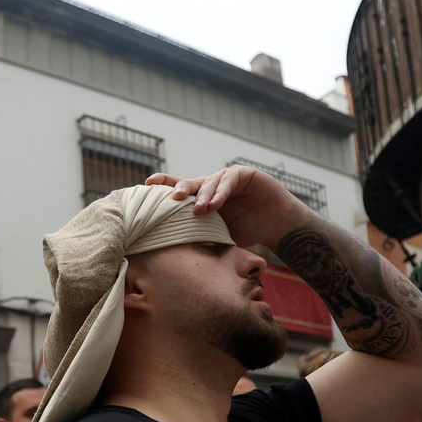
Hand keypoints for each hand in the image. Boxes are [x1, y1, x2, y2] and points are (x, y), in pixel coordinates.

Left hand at [147, 165, 309, 249]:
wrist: (275, 224)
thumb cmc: (246, 230)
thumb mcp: (219, 235)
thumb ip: (201, 235)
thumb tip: (174, 247)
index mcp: (203, 198)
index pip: (180, 190)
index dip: (164, 184)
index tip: (146, 185)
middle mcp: (212, 185)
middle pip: (191, 183)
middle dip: (180, 188)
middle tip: (172, 198)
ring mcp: (227, 178)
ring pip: (209, 182)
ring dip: (203, 195)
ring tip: (199, 210)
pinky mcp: (243, 174)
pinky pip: (229, 180)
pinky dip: (221, 192)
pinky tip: (216, 203)